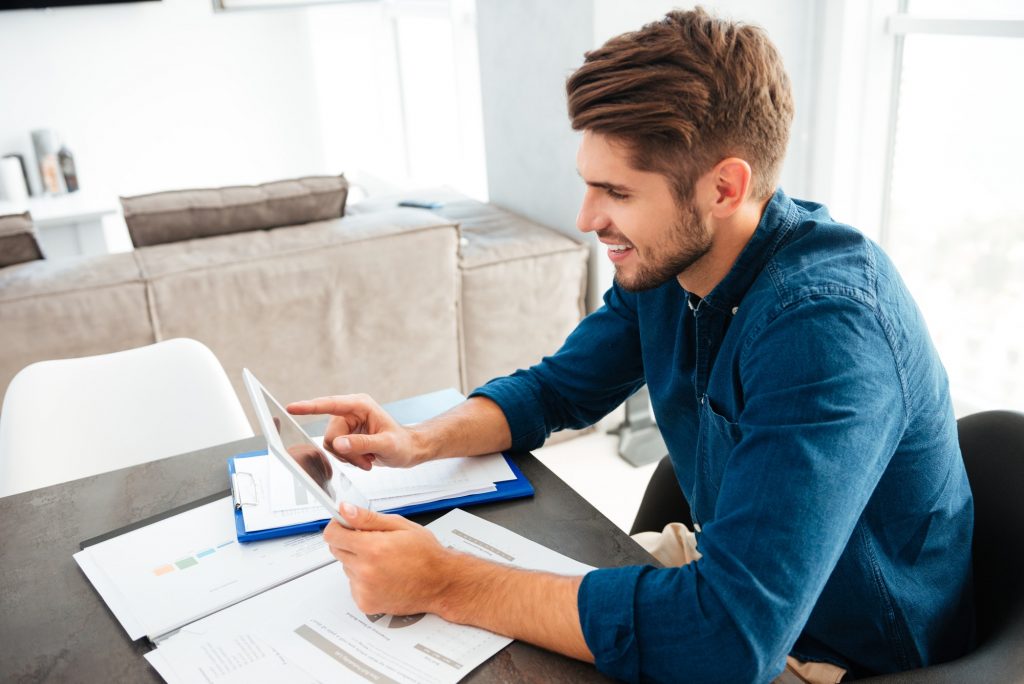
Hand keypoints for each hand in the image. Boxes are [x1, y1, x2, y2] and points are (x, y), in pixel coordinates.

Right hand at [286, 394, 420, 469]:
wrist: (409, 450)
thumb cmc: (402, 444)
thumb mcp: (385, 445)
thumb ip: (362, 443)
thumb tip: (339, 444)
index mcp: (360, 405)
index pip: (330, 405)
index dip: (310, 407)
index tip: (292, 408)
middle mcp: (350, 412)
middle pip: (330, 435)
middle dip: (346, 452)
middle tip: (366, 460)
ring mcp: (347, 424)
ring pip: (331, 445)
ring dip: (348, 458)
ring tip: (367, 459)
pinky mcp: (345, 435)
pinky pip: (335, 451)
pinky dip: (349, 459)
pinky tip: (364, 459)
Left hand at [325, 503, 452, 615]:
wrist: (441, 583)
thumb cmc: (426, 555)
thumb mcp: (400, 526)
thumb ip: (368, 518)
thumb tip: (345, 510)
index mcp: (372, 548)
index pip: (333, 535)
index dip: (338, 526)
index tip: (345, 525)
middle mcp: (365, 571)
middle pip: (337, 550)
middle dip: (350, 543)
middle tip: (373, 543)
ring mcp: (364, 590)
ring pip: (346, 567)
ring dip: (358, 562)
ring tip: (384, 562)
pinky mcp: (366, 603)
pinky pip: (353, 585)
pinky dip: (363, 580)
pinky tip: (383, 576)